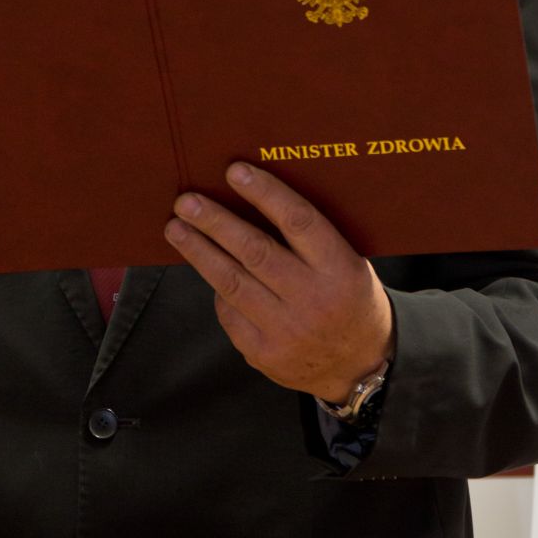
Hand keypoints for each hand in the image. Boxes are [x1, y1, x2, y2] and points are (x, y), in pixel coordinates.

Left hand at [164, 161, 394, 406]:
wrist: (361, 366)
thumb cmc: (350, 301)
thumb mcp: (350, 265)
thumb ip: (313, 240)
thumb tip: (256, 199)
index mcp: (341, 270)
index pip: (298, 222)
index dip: (265, 194)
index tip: (235, 172)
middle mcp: (313, 300)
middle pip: (254, 251)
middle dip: (215, 223)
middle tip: (187, 202)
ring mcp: (286, 330)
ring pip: (231, 282)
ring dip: (199, 251)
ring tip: (176, 228)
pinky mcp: (264, 353)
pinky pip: (229, 313)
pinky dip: (217, 289)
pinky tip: (206, 269)